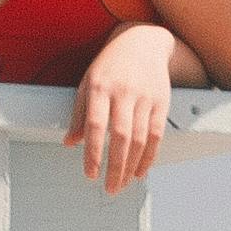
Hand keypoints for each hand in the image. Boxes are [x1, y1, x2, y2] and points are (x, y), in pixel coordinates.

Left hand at [68, 24, 175, 192]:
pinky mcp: (161, 102)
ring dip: (131, 166)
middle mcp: (123, 92)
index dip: (93, 153)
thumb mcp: (88, 82)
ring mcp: (144, 97)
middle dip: (115, 167)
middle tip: (109, 188)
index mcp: (99, 87)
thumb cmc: (110, 65)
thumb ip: (80, 114)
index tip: (90, 174)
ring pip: (140, 139)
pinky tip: (141, 171)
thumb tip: (70, 143)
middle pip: (121, 137)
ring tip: (122, 184)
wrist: (143, 42)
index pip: (96, 126)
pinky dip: (149, 156)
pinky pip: (156, 135)